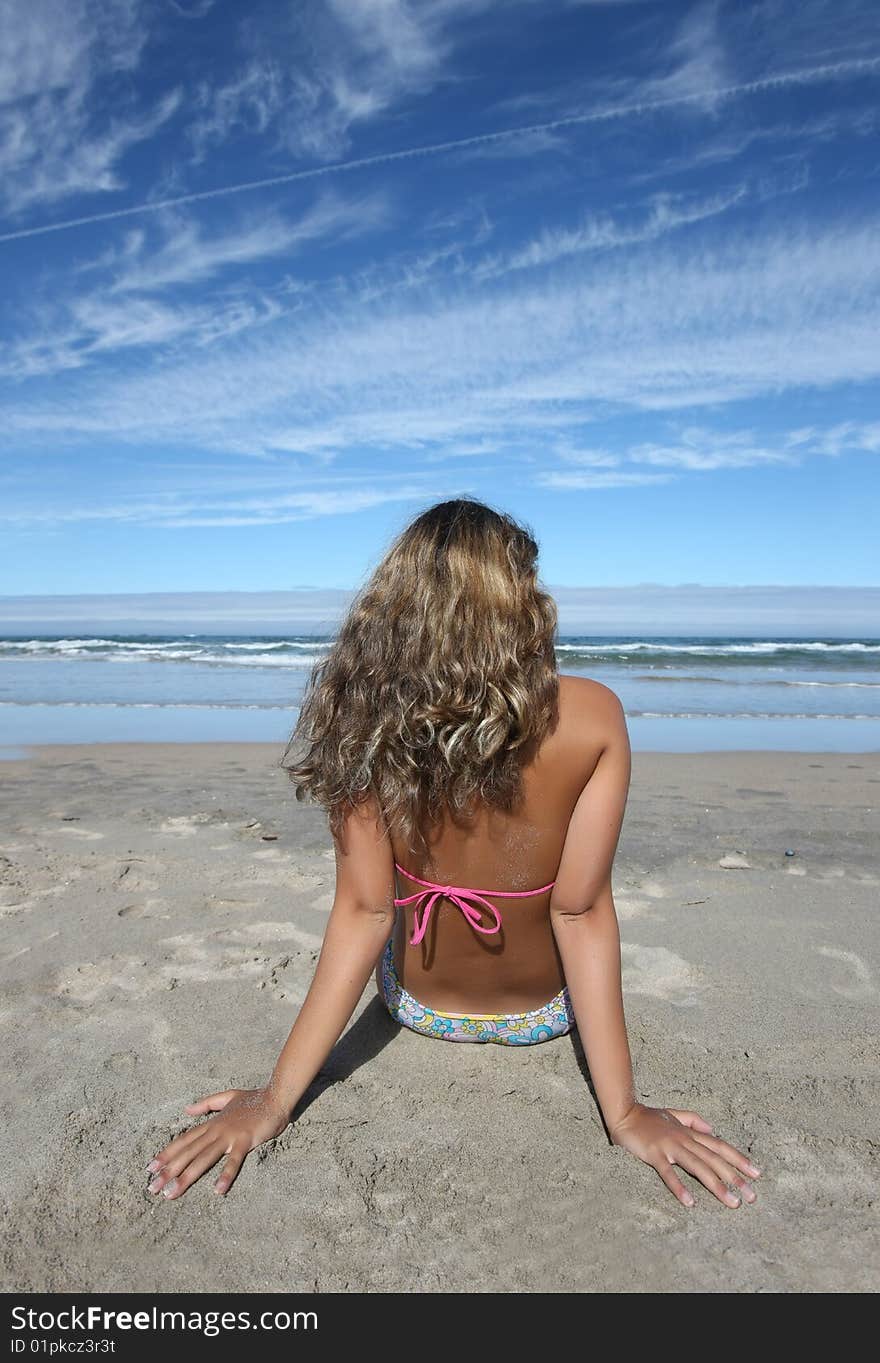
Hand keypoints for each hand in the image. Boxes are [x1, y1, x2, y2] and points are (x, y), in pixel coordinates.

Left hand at [146, 1088, 289, 1199]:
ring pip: (203, 1159)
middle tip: (152, 1188)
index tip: (150, 1168)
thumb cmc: (253, 1099)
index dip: (166, 1154)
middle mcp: (216, 1131)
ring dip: (186, 1176)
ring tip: (172, 1193)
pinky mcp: (245, 1141)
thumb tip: (187, 1109)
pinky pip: (234, 1161)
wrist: (275, 1097)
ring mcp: (229, 1136)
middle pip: (188, 1153)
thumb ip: (207, 1104)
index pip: (184, 1141)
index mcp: (211, 1124)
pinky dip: (225, 1175)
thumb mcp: (227, 1098)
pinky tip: (217, 1191)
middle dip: (168, 1171)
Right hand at [609, 1103, 761, 1207]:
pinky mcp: (654, 1154)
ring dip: (716, 1185)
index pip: (720, 1146)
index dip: (739, 1159)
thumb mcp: (673, 1115)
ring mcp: (670, 1146)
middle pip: (714, 1159)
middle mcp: (684, 1139)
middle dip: (735, 1178)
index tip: (756, 1174)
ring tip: (731, 1202)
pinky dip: (679, 1187)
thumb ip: (693, 1120)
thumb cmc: (648, 1117)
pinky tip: (690, 1202)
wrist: (624, 1113)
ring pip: (698, 1167)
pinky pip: (668, 1173)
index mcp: (689, 1133)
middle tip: (751, 1196)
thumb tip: (712, 1128)